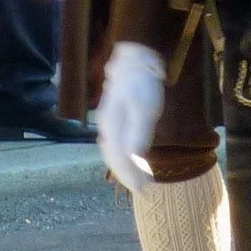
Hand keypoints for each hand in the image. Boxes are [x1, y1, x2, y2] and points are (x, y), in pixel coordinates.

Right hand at [95, 42, 165, 192]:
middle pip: (113, 158)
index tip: (144, 188)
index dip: (130, 176)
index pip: (119, 159)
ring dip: (125, 168)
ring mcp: (108, 123)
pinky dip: (123, 157)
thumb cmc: (142, 84)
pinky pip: (115, 144)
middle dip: (127, 176)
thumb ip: (138, 134)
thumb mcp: (145, 108)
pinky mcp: (113, 119)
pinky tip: (133, 160)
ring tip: (140, 178)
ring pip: (113, 152)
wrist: (135, 62)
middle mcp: (106, 127)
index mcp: (112, 126)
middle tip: (143, 189)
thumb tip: (133, 157)